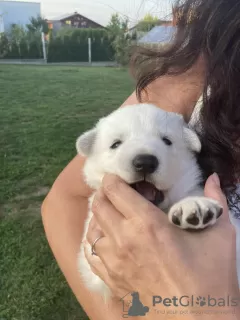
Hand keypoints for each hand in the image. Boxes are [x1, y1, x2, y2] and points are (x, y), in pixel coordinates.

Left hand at [84, 173, 238, 316]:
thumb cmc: (211, 279)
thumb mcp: (219, 235)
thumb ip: (215, 201)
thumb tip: (212, 177)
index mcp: (147, 224)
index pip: (115, 191)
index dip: (114, 179)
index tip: (120, 178)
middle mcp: (124, 239)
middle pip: (99, 205)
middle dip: (105, 193)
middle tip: (118, 192)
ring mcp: (114, 262)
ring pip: (91, 228)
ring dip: (99, 215)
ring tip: (112, 212)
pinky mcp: (111, 280)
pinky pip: (90, 252)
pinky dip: (93, 239)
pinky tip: (104, 236)